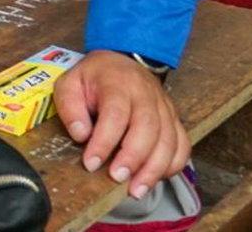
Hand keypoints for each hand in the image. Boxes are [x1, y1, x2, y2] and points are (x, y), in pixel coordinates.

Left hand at [55, 50, 190, 199]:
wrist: (120, 61)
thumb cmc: (93, 77)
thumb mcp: (69, 83)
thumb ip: (70, 106)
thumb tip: (80, 134)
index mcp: (117, 82)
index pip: (115, 113)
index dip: (104, 141)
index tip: (91, 163)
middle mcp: (146, 94)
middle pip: (148, 126)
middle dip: (133, 157)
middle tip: (117, 178)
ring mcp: (164, 107)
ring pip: (168, 139)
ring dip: (154, 168)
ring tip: (136, 190)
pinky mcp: (174, 119)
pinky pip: (182, 144)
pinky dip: (173, 164)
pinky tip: (156, 178)